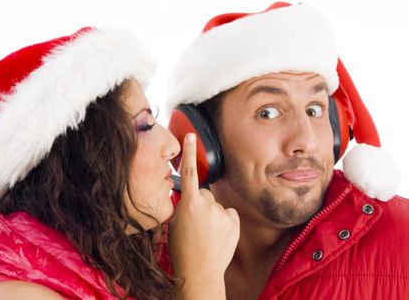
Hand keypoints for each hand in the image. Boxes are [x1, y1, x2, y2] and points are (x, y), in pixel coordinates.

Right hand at [168, 133, 239, 298]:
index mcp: (188, 204)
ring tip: (206, 234)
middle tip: (195, 224)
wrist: (199, 273)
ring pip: (216, 206)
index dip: (188, 152)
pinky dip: (224, 222)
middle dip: (200, 204)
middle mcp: (207, 205)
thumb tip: (191, 200)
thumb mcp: (174, 224)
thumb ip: (183, 207)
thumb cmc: (182, 251)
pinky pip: (228, 214)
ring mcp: (223, 214)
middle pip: (204, 194)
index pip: (187, 172)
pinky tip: (218, 236)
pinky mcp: (234, 223)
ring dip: (212, 215)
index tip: (190, 136)